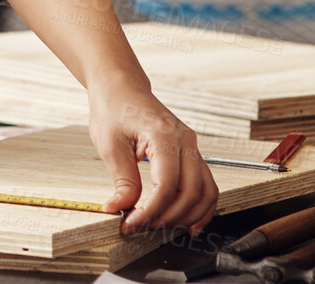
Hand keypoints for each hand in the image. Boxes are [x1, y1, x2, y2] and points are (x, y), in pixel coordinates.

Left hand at [87, 76, 218, 236]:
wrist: (121, 87)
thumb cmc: (113, 107)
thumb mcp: (109, 144)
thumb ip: (122, 179)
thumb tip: (121, 209)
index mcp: (164, 135)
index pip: (167, 186)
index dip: (150, 211)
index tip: (131, 224)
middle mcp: (186, 141)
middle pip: (190, 193)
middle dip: (167, 218)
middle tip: (141, 228)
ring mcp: (192, 146)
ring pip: (205, 192)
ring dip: (187, 216)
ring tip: (162, 228)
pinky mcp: (191, 153)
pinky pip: (206, 185)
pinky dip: (201, 207)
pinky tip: (189, 222)